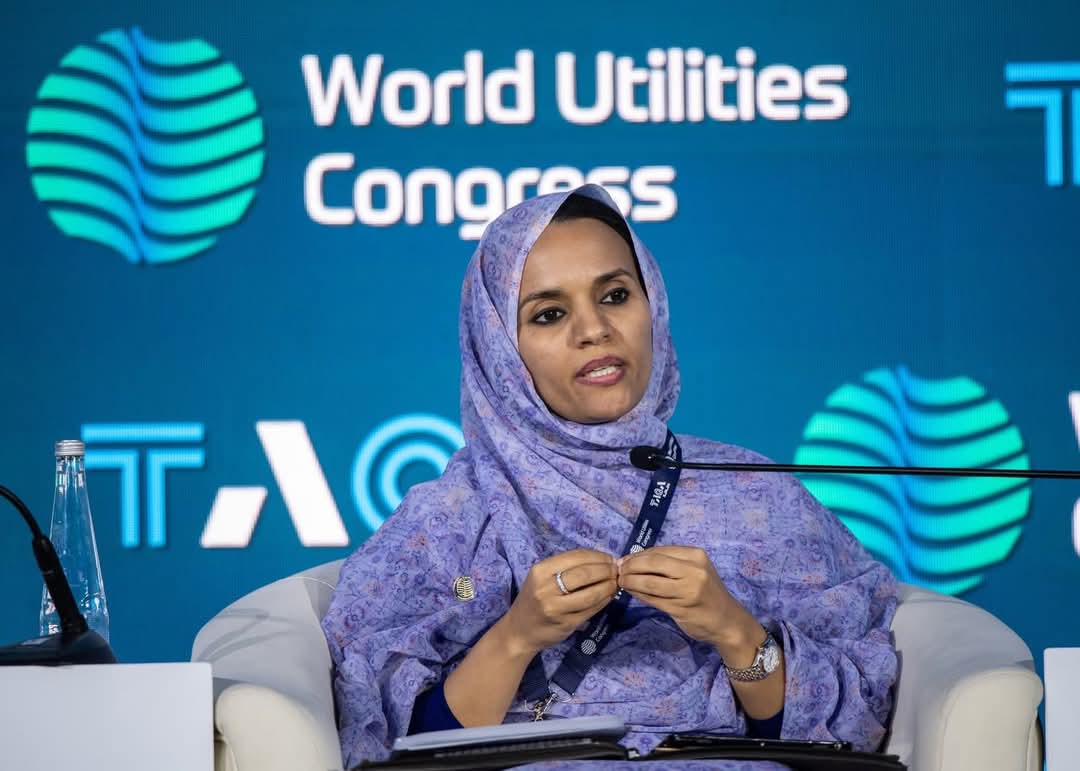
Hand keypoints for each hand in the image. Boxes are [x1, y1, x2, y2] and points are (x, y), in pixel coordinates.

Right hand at [501, 549, 617, 655]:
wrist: (519, 631)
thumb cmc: (534, 599)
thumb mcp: (542, 578)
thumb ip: (566, 568)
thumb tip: (602, 560)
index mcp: (541, 570)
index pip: (576, 557)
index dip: (597, 556)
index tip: (610, 558)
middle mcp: (546, 588)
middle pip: (585, 574)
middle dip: (606, 570)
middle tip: (616, 571)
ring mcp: (556, 608)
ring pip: (591, 593)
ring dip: (608, 586)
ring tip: (615, 583)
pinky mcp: (566, 624)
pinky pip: (591, 609)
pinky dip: (604, 601)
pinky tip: (609, 596)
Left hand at [617, 545, 757, 651]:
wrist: (727, 621)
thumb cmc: (707, 594)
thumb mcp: (694, 571)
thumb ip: (669, 564)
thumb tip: (633, 561)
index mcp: (695, 556)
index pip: (659, 551)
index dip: (637, 555)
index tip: (624, 560)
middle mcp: (693, 570)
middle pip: (652, 563)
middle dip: (631, 566)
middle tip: (618, 571)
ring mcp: (688, 589)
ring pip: (650, 581)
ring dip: (631, 581)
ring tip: (621, 582)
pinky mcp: (682, 608)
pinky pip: (653, 598)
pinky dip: (639, 594)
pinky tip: (632, 593)